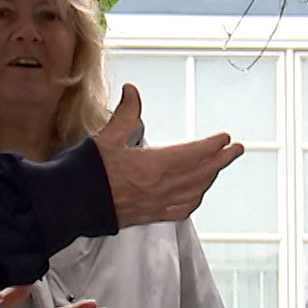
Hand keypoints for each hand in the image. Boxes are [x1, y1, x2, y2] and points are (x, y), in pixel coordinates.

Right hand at [93, 84, 242, 226]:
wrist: (70, 205)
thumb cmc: (86, 174)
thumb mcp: (106, 138)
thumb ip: (125, 114)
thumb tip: (132, 91)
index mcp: (153, 166)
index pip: (193, 154)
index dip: (212, 145)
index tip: (225, 138)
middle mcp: (160, 187)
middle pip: (201, 173)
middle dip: (222, 160)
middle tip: (237, 150)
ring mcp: (157, 205)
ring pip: (195, 192)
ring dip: (211, 178)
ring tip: (219, 167)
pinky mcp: (149, 217)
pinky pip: (181, 211)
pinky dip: (194, 200)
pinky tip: (197, 195)